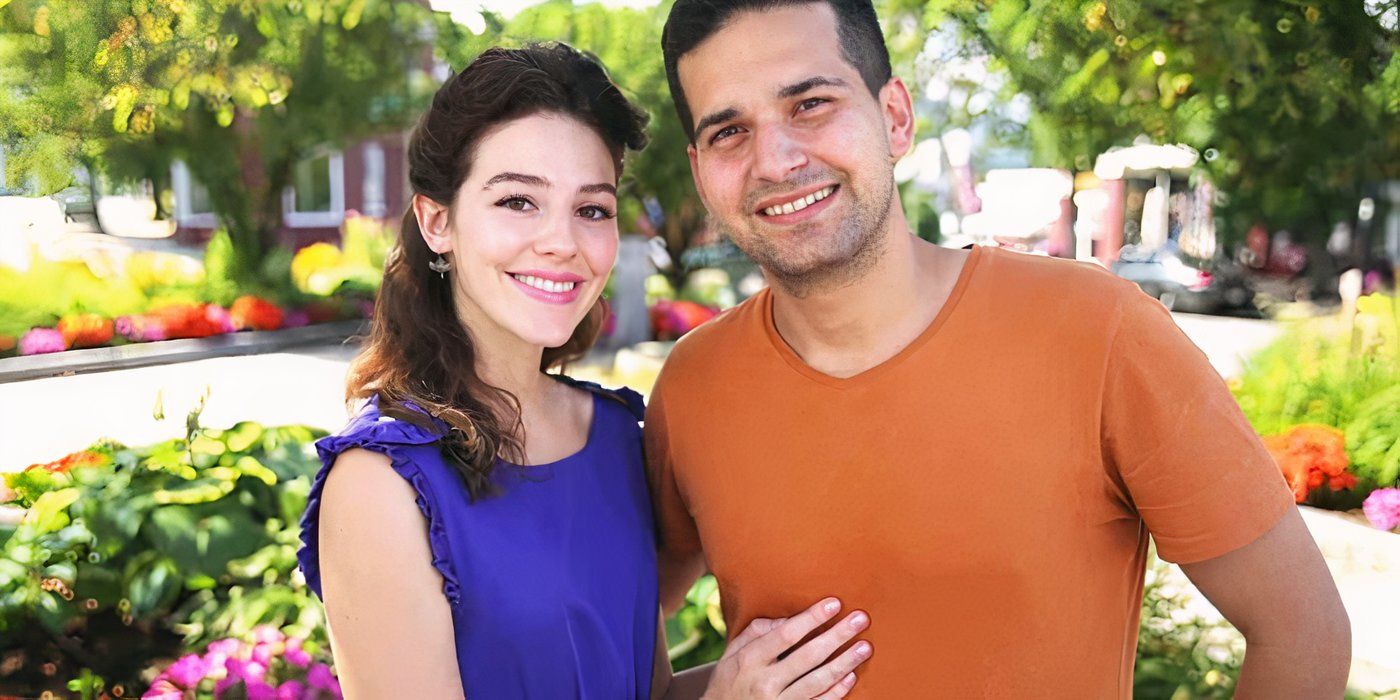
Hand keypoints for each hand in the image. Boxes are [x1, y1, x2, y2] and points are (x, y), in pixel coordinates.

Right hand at [700, 597, 871, 698]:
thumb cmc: (730, 679)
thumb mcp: (733, 653)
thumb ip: (757, 632)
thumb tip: (788, 617)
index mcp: (749, 660)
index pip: (786, 634)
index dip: (812, 618)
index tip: (834, 603)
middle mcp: (764, 682)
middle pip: (808, 656)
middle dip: (837, 636)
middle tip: (860, 619)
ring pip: (817, 682)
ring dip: (844, 663)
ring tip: (864, 647)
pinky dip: (836, 692)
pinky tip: (851, 677)